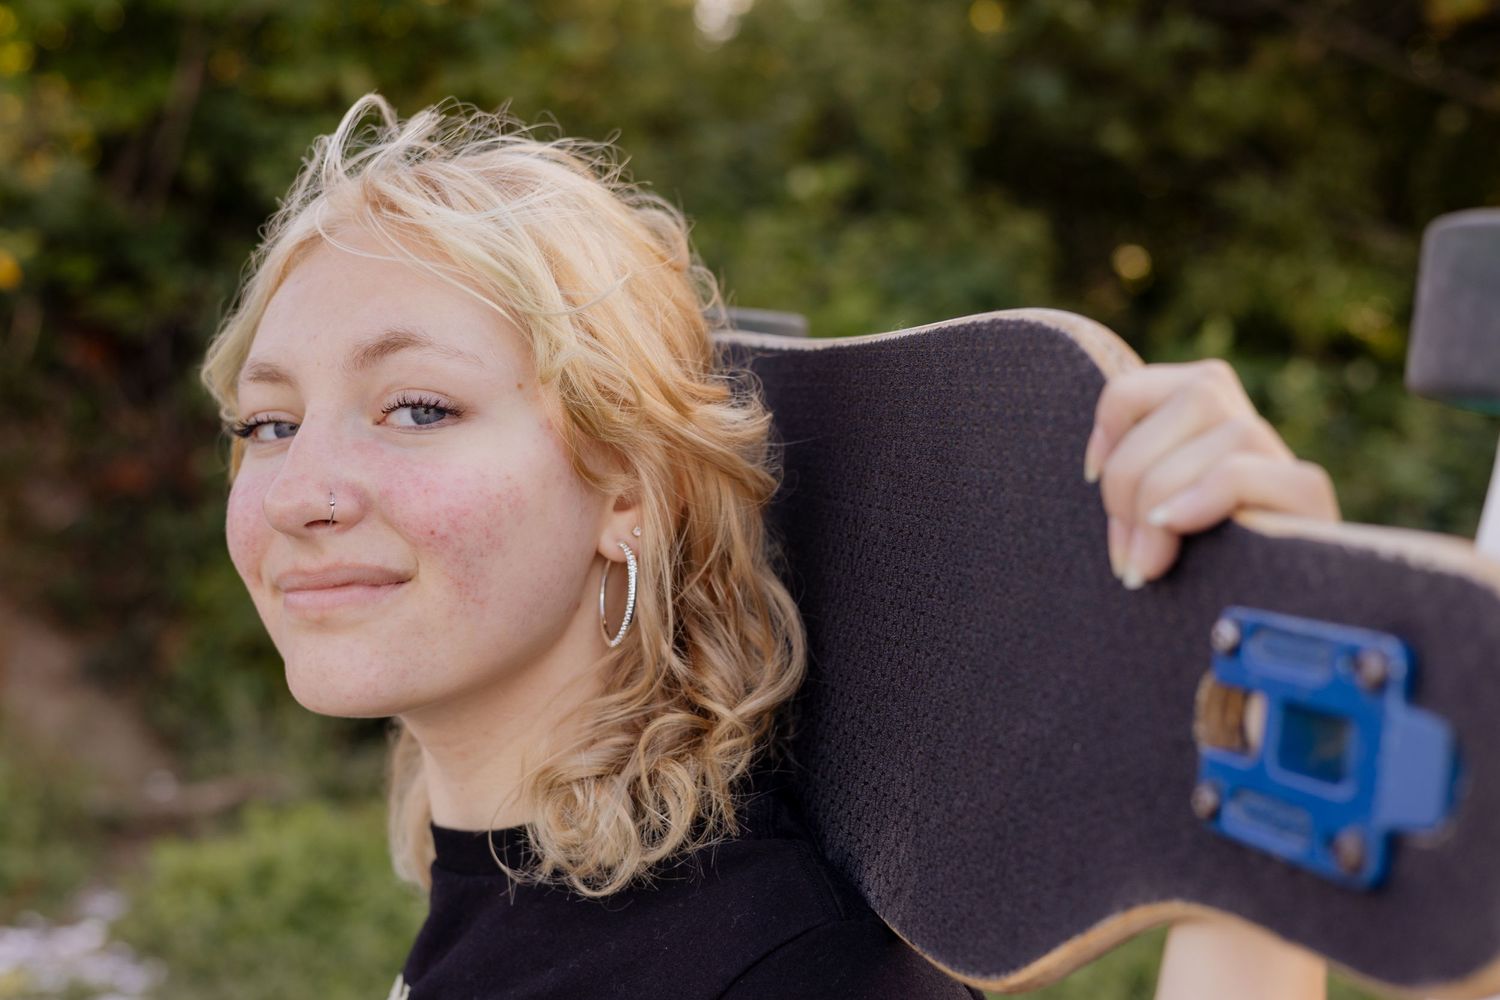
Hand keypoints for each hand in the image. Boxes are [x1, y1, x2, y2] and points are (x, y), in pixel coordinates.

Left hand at [1082, 358, 1340, 588]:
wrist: (1258, 654)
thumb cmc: (1187, 589)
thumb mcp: (1147, 527)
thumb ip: (1135, 486)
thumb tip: (1097, 465)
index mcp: (1204, 428)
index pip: (1145, 385)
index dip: (1112, 422)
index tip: (1090, 476)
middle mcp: (1249, 434)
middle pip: (1194, 396)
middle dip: (1136, 471)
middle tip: (1125, 550)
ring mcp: (1286, 467)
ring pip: (1228, 430)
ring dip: (1165, 494)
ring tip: (1146, 564)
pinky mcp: (1311, 503)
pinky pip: (1249, 470)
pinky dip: (1203, 494)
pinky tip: (1175, 531)